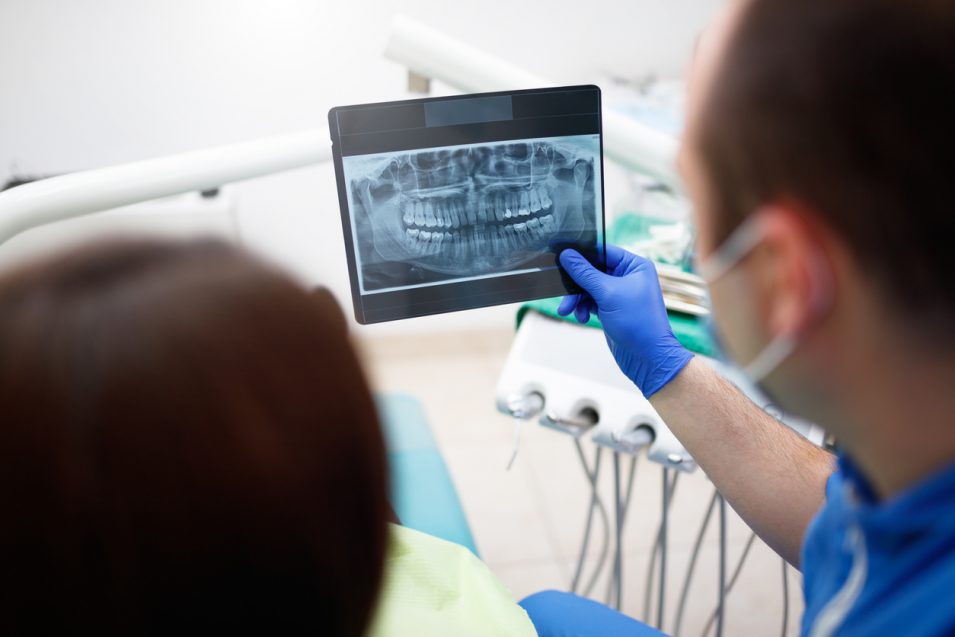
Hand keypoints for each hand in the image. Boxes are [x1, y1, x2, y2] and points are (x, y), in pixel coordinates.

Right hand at [557, 245, 692, 396]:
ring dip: (577, 299)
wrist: (647, 357)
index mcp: (635, 266)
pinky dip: (583, 308)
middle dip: (577, 284)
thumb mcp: (607, 294)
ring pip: (589, 287)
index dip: (583, 255)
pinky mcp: (611, 308)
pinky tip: (583, 318)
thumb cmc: (638, 323)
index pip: (603, 251)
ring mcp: (620, 293)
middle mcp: (628, 276)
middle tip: (563, 294)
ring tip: (568, 311)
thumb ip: (585, 273)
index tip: (562, 257)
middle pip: (593, 270)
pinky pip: (590, 301)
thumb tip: (567, 255)